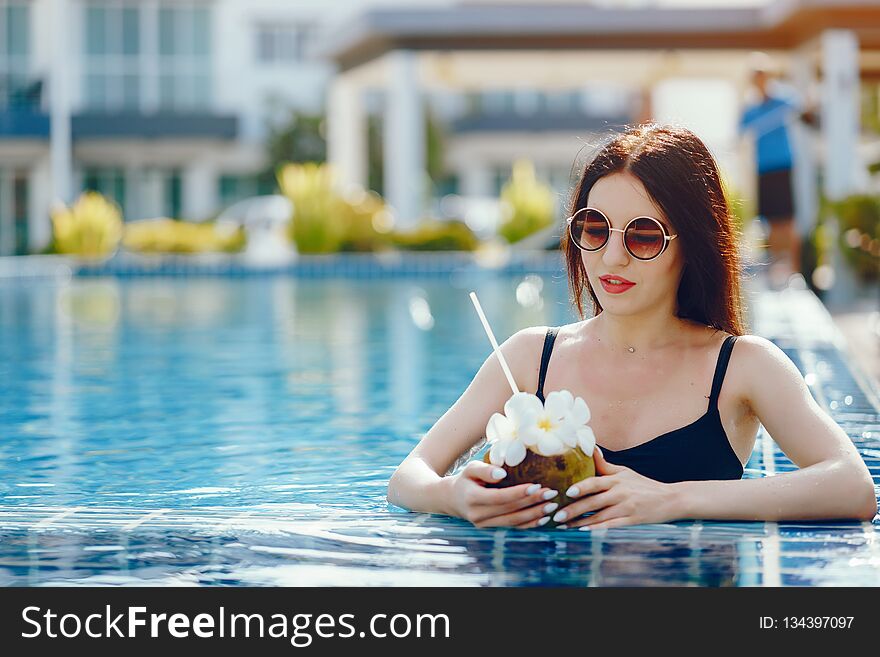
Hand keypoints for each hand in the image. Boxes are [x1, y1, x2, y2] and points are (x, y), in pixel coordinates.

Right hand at [446, 460, 558, 528]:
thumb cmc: (465, 480)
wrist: (452, 499)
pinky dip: (530, 525)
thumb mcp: (470, 469)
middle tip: (552, 494)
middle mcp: (478, 515)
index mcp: (472, 498)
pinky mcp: (491, 530)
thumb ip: (485, 470)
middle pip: (510, 510)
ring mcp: (484, 525)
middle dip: (533, 503)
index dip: (519, 493)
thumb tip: (503, 474)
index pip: (500, 497)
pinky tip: (544, 519)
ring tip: (552, 507)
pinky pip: (513, 529)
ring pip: (514, 522)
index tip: (538, 485)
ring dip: (534, 515)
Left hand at [550, 446, 682, 529]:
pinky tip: (584, 533)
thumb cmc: (644, 485)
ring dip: (580, 523)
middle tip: (556, 516)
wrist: (671, 499)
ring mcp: (627, 508)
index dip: (580, 487)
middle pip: (593, 502)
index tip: (566, 492)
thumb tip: (589, 447)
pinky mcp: (633, 521)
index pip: (594, 482)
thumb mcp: (625, 472)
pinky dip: (597, 530)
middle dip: (573, 510)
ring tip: (563, 527)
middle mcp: (620, 493)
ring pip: (599, 517)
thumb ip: (604, 464)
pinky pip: (611, 527)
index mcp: (616, 480)